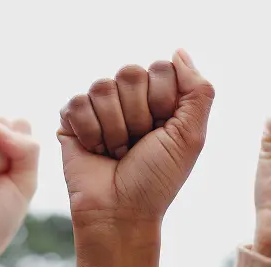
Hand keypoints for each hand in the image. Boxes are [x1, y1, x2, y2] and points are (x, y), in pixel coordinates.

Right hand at [57, 50, 213, 228]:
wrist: (121, 212)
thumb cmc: (157, 179)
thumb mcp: (192, 136)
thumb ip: (198, 91)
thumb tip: (179, 51)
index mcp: (159, 98)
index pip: (161, 68)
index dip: (162, 102)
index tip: (163, 132)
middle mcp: (129, 98)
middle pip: (130, 73)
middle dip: (138, 116)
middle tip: (138, 145)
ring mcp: (99, 106)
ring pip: (102, 87)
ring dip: (114, 129)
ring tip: (117, 152)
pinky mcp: (71, 118)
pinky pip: (77, 104)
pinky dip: (90, 133)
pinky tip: (95, 151)